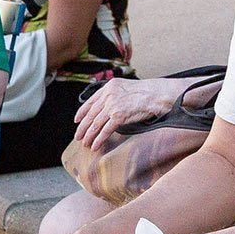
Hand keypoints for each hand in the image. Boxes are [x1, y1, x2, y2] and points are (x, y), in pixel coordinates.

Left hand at [73, 78, 197, 148]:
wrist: (157, 95)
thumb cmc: (147, 93)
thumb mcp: (126, 88)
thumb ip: (115, 95)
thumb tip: (107, 108)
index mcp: (108, 87)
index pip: (90, 101)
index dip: (81, 112)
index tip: (77, 120)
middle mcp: (108, 96)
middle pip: (90, 115)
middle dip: (82, 128)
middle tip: (78, 137)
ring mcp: (112, 106)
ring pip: (95, 124)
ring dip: (89, 136)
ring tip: (85, 144)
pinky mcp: (118, 116)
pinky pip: (105, 130)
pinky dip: (98, 140)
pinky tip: (95, 146)